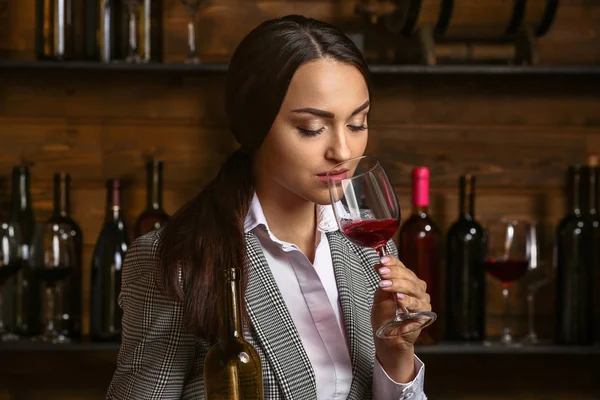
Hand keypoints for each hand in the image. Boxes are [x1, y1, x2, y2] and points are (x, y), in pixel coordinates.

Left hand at [371, 255, 430, 380]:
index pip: (402, 267)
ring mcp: (422, 301)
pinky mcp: (424, 314)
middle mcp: (417, 289)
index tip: (382, 260)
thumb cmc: (385, 316)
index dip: (393, 262)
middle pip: (408, 276)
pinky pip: (417, 305)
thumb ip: (382, 281)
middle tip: (382, 273)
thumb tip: (379, 265)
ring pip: (413, 288)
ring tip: (385, 284)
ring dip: (398, 285)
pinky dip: (408, 301)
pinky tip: (399, 299)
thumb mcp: (380, 296)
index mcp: (407, 281)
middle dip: (394, 273)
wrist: (387, 337)